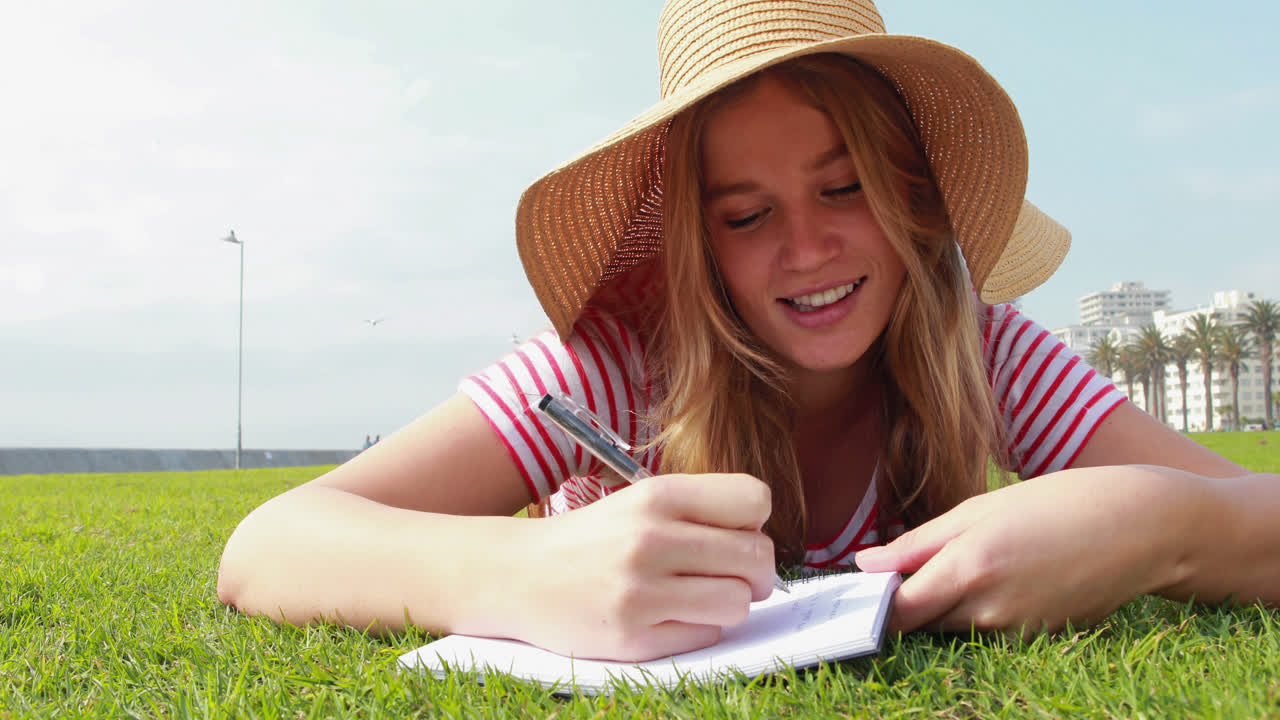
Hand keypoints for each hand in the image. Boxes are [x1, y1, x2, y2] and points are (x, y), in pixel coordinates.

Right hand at [511, 473, 776, 660]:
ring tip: (699, 598)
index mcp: (657, 496)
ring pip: (738, 603)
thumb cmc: (593, 539)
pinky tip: (668, 618)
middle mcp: (651, 539)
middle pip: (757, 557)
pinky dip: (698, 630)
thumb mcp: (640, 503)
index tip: (737, 535)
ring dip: (729, 605)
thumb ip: (699, 512)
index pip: (753, 499)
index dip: (755, 522)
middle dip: (756, 573)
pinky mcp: (633, 637)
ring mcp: (641, 591)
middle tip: (734, 578)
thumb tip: (764, 545)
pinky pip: (705, 636)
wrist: (517, 575)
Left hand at [854, 466, 1205, 636]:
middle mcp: (989, 610)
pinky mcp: (1035, 638)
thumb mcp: (980, 508)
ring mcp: (1015, 630)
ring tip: (966, 559)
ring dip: (941, 603)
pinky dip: (976, 607)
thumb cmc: (1058, 503)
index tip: (855, 588)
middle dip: (904, 601)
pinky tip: (1001, 573)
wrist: (1143, 527)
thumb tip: (866, 567)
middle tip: (900, 568)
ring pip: (952, 626)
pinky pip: (985, 628)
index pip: (896, 610)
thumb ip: (919, 543)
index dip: (871, 603)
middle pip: (920, 622)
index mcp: (970, 568)